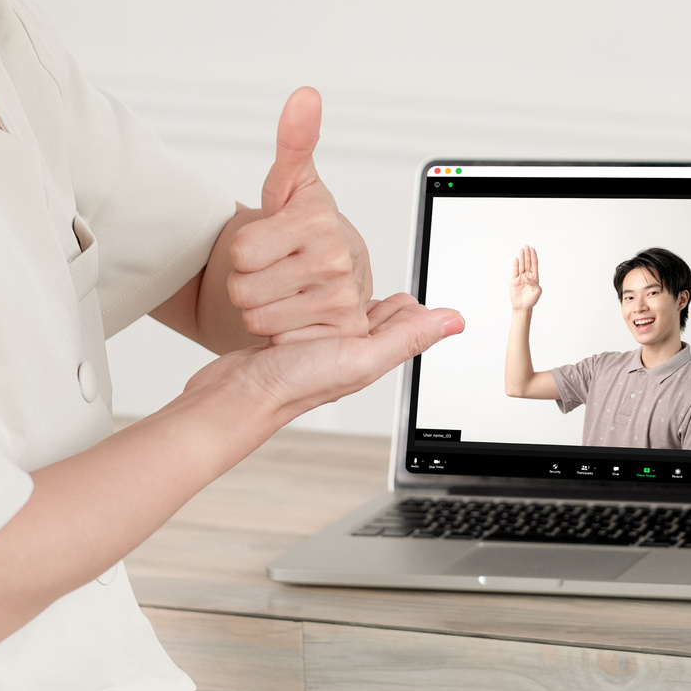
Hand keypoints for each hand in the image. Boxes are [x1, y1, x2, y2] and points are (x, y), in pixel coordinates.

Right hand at [190, 294, 463, 424]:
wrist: (233, 398)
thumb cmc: (293, 386)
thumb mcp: (361, 357)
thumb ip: (406, 338)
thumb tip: (456, 322)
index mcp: (368, 357)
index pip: (403, 329)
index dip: (418, 313)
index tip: (428, 297)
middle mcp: (345, 355)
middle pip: (376, 326)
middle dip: (391, 308)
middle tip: (404, 291)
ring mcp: (316, 350)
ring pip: (343, 321)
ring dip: (354, 304)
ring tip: (364, 292)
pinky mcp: (287, 344)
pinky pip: (312, 320)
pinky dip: (320, 307)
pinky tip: (314, 301)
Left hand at [227, 88, 373, 343]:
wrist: (338, 269)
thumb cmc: (304, 227)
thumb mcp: (291, 184)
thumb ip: (294, 140)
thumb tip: (305, 96)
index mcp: (320, 223)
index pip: (242, 251)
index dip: (243, 250)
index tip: (267, 242)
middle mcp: (336, 262)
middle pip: (244, 288)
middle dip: (250, 281)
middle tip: (274, 268)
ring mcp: (340, 301)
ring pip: (255, 316)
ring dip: (262, 307)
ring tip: (284, 290)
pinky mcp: (339, 334)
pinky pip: (274, 339)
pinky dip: (277, 332)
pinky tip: (294, 314)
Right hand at [509, 245, 542, 311]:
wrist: (522, 307)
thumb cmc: (532, 300)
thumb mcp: (537, 291)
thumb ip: (534, 283)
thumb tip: (526, 276)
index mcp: (534, 277)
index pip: (534, 265)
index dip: (533, 257)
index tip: (533, 249)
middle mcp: (527, 276)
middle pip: (527, 263)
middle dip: (527, 254)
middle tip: (526, 246)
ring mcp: (520, 278)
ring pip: (521, 265)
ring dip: (521, 258)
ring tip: (521, 250)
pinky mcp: (514, 280)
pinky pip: (514, 271)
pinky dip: (515, 265)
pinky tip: (516, 259)